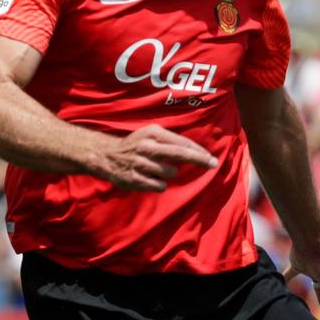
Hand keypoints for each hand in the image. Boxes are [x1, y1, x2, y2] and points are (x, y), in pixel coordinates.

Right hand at [97, 125, 217, 191]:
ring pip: (170, 173)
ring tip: (156, 169)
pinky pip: (159, 186)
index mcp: (153, 133)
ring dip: (169, 173)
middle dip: (199, 160)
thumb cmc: (135, 145)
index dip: (199, 151)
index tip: (211, 158)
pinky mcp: (135, 179)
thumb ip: (170, 141)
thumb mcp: (150, 134)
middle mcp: (147, 147)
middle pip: (180, 154)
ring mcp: (140, 164)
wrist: (106, 156)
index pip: (181, 143)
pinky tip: (150, 178)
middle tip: (213, 164)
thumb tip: (196, 152)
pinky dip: (159, 184)